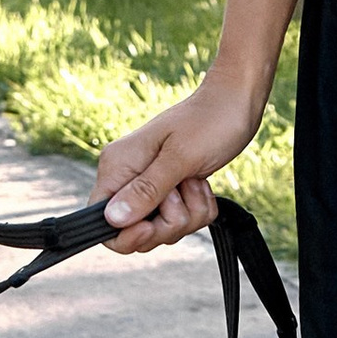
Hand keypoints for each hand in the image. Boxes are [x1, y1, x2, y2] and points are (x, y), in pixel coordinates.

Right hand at [91, 73, 268, 254]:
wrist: (236, 102)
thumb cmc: (209, 121)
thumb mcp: (179, 158)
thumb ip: (146, 190)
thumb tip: (112, 219)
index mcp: (118, 166)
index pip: (100, 220)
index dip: (124, 235)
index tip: (152, 227)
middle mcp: (128, 177)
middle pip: (134, 231)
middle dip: (166, 224)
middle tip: (183, 193)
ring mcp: (150, 184)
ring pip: (162, 228)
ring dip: (188, 214)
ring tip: (195, 182)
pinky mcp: (171, 189)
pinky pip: (181, 220)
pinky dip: (198, 209)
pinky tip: (202, 184)